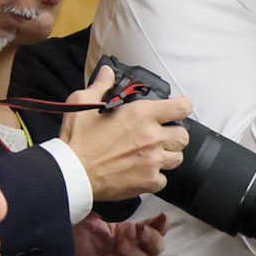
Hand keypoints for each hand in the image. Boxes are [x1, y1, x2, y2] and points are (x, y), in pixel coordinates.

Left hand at [26, 213, 164, 255]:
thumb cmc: (68, 245)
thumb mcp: (85, 221)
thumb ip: (103, 209)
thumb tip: (117, 191)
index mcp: (125, 236)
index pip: (151, 230)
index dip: (160, 224)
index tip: (161, 216)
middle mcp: (128, 255)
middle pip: (156, 248)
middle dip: (153, 239)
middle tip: (142, 231)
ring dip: (134, 254)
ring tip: (118, 247)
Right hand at [58, 68, 191, 201]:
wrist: (71, 173)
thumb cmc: (77, 140)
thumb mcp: (83, 103)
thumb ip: (101, 86)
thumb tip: (108, 73)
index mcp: (141, 115)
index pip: (182, 107)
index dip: (181, 107)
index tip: (177, 109)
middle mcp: (152, 137)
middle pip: (183, 136)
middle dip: (174, 135)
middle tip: (158, 135)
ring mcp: (153, 161)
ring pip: (177, 158)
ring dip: (166, 155)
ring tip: (149, 154)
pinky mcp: (149, 181)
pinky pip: (164, 179)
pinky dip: (155, 176)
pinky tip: (141, 171)